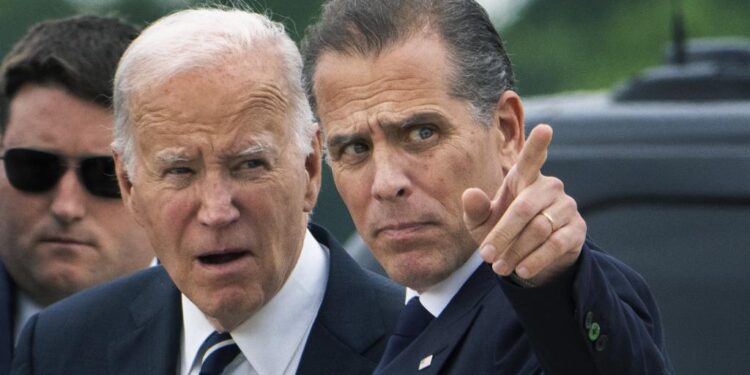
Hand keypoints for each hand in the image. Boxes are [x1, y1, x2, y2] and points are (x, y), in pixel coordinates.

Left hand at [462, 124, 585, 285]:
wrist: (529, 257)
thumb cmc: (502, 230)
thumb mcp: (482, 224)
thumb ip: (475, 210)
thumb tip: (470, 194)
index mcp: (524, 177)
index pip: (532, 158)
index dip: (538, 144)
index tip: (545, 128)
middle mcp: (549, 187)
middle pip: (523, 209)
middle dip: (502, 235)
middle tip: (485, 256)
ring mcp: (566, 206)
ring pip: (539, 229)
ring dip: (516, 251)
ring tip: (499, 268)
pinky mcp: (577, 229)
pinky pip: (555, 244)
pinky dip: (535, 259)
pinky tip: (522, 270)